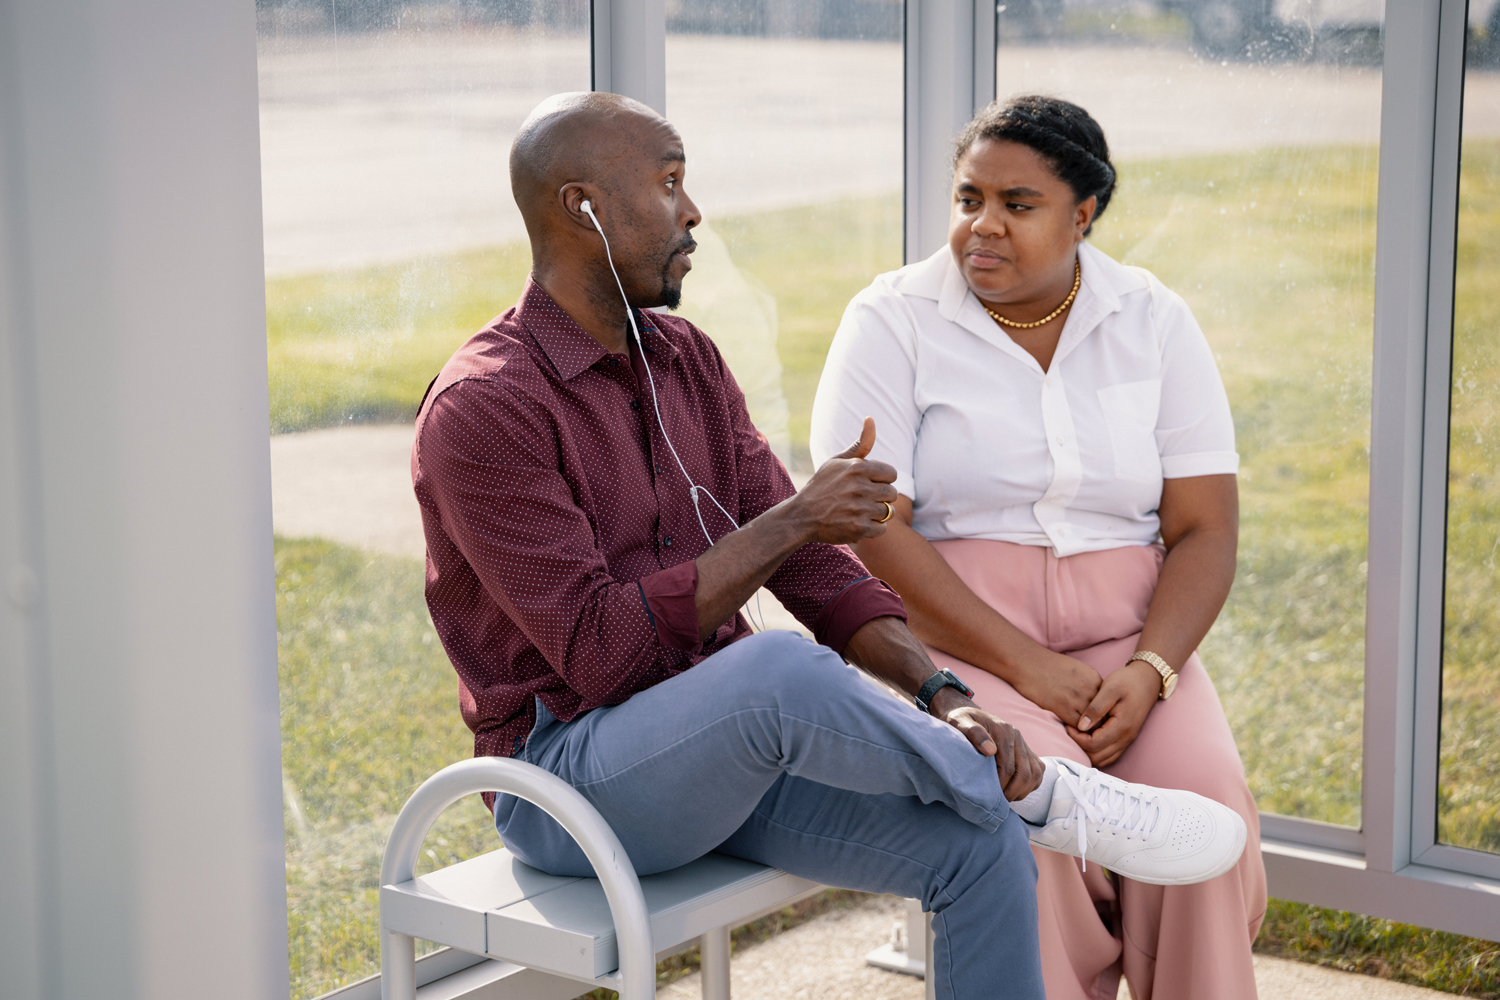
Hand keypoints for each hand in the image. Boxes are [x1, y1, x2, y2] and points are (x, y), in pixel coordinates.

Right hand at [789, 417, 898, 545]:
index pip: (891, 474)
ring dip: (875, 513)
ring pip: (887, 512)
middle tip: (861, 499)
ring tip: (857, 511)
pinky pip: (882, 528)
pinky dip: (872, 528)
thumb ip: (860, 444)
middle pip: (892, 493)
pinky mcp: (859, 528)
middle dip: (879, 497)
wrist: (802, 516)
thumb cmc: (822, 486)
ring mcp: (860, 509)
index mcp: (858, 467)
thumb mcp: (837, 461)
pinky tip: (856, 523)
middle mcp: (860, 487)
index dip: (881, 480)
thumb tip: (871, 418)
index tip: (867, 484)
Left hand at [930, 686, 1043, 800]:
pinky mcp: (1025, 749)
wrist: (965, 713)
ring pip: (1035, 773)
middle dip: (1013, 792)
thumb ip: (973, 733)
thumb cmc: (959, 721)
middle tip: (998, 802)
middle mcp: (1017, 736)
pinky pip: (1038, 769)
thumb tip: (990, 751)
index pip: (1008, 767)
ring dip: (1024, 790)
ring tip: (1008, 798)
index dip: (1000, 785)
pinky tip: (1017, 790)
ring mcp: (1023, 743)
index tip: (988, 796)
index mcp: (1003, 731)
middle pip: (1025, 773)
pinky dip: (1032, 783)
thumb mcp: (959, 722)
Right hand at [1009, 648, 1103, 728]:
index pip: (1107, 703)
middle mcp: (1089, 687)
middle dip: (1097, 724)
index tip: (1095, 720)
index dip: (1102, 714)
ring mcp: (1077, 697)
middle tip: (1090, 732)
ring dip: (1087, 730)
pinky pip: (1077, 726)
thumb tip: (1093, 702)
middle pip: (1103, 714)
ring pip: (1092, 723)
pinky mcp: (1062, 706)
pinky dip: (1075, 732)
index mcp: (1093, 678)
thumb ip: (1088, 685)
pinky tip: (1069, 731)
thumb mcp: (1076, 669)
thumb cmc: (1047, 666)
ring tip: (1082, 736)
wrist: (1027, 661)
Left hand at [1065, 660, 1160, 767]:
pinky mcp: (1125, 739)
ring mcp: (1126, 740)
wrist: (1147, 681)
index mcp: (1122, 727)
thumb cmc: (1128, 682)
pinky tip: (1087, 735)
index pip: (1093, 744)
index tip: (1068, 724)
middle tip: (1071, 729)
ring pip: (1103, 759)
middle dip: (1080, 746)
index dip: (1077, 738)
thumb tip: (1081, 726)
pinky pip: (1108, 754)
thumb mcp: (1110, 689)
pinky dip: (1095, 750)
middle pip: (1097, 756)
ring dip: (1087, 750)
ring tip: (1078, 732)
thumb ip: (1095, 708)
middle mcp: (1125, 738)